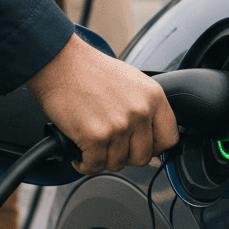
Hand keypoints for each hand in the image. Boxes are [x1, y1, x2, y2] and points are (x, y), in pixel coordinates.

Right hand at [27, 34, 179, 173]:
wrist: (59, 62)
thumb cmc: (89, 70)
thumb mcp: (131, 80)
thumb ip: (144, 106)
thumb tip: (148, 132)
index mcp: (153, 97)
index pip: (169, 138)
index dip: (153, 148)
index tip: (139, 147)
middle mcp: (140, 112)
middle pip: (142, 157)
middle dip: (124, 157)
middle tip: (109, 147)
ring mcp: (118, 126)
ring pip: (117, 164)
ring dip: (101, 159)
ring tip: (91, 146)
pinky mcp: (95, 137)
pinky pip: (94, 166)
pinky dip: (84, 164)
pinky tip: (79, 153)